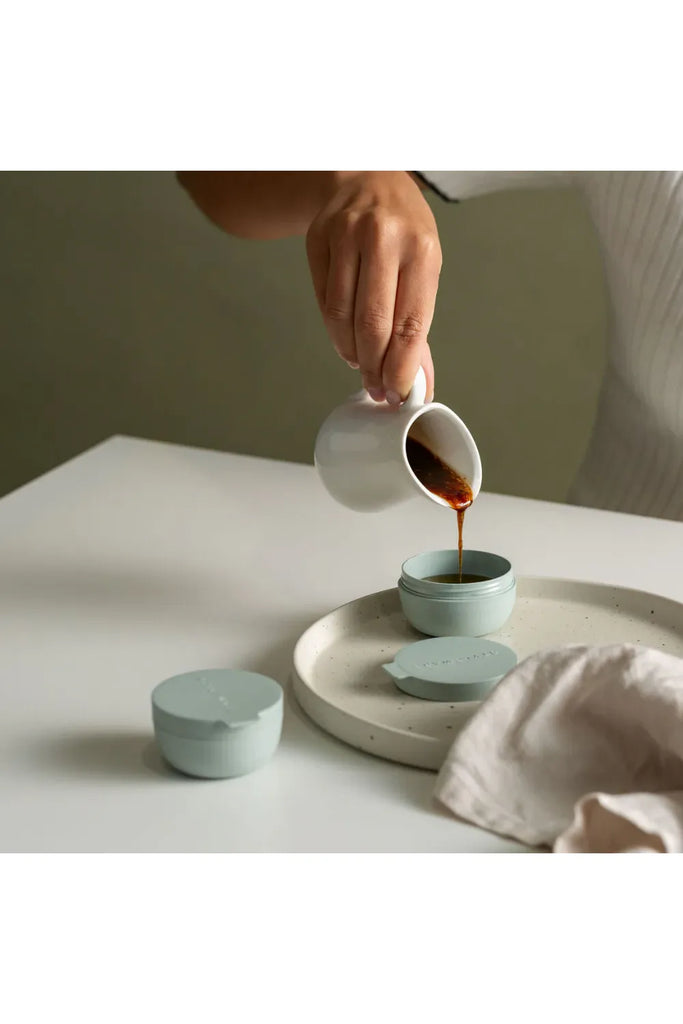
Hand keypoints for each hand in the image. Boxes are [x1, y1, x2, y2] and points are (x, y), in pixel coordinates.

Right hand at [305, 172, 440, 402]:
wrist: (365, 177)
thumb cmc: (403, 229)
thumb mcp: (424, 267)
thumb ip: (419, 324)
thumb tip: (419, 381)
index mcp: (421, 249)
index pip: (410, 323)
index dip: (401, 368)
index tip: (398, 394)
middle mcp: (383, 238)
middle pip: (372, 324)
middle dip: (374, 367)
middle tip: (377, 388)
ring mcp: (346, 236)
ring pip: (342, 317)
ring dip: (351, 354)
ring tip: (361, 367)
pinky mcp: (318, 240)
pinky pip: (324, 302)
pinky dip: (336, 333)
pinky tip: (346, 342)